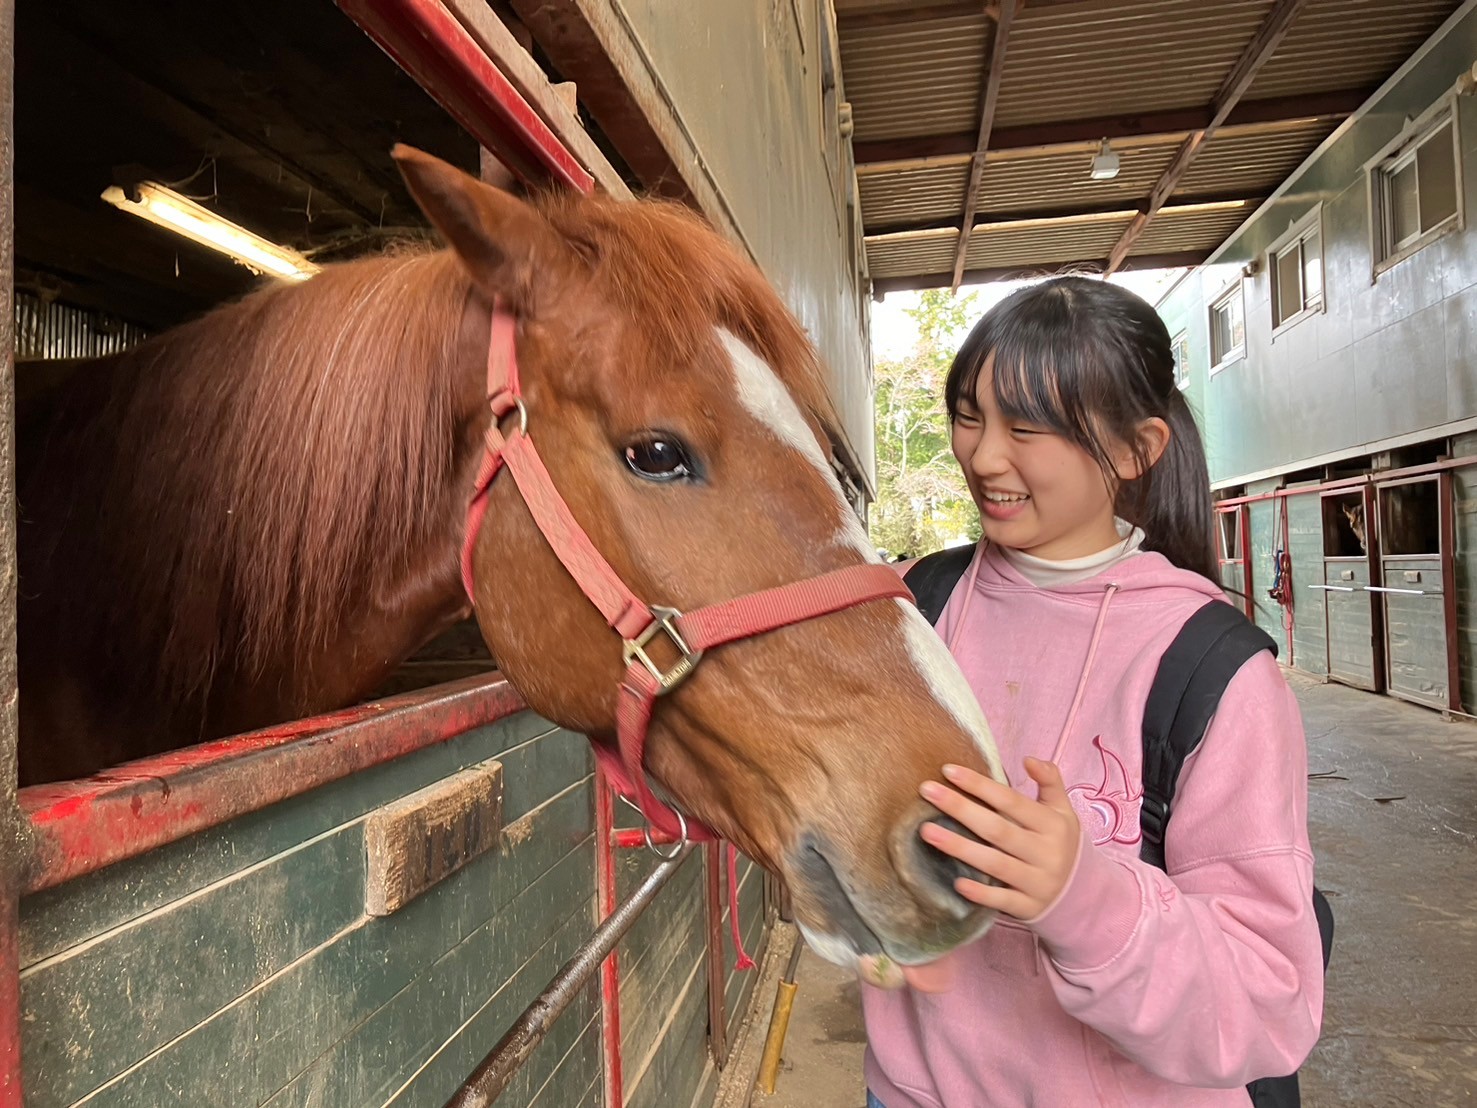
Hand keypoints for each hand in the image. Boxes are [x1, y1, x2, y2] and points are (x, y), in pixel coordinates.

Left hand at [918, 757, 1081, 921]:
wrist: (1085, 895)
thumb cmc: (1060, 843)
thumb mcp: (1063, 811)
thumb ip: (1050, 781)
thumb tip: (1029, 759)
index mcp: (1052, 825)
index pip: (1011, 801)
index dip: (980, 785)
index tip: (947, 770)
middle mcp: (1046, 853)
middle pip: (997, 829)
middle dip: (960, 809)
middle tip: (927, 791)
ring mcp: (1037, 882)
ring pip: (995, 863)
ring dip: (959, 848)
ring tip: (926, 831)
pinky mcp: (1028, 908)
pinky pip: (1002, 900)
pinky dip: (981, 893)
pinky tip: (957, 883)